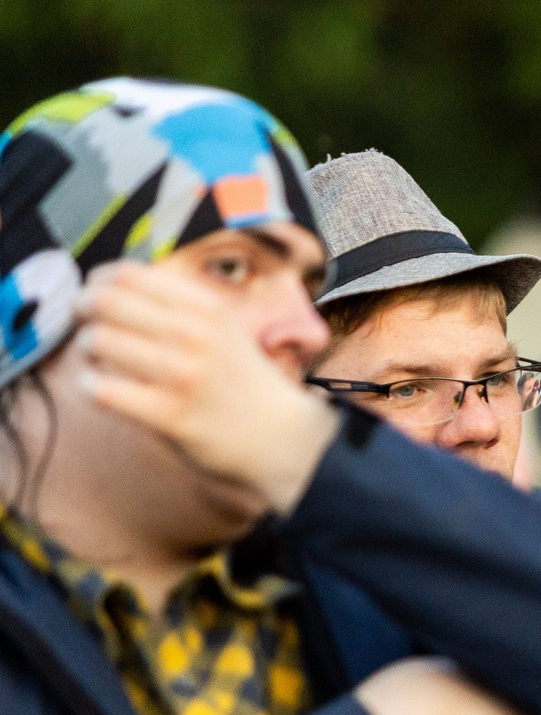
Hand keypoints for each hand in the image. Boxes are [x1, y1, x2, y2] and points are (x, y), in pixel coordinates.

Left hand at [71, 260, 337, 512]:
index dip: (96, 281)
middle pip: (105, 301)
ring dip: (86, 349)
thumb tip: (112, 290)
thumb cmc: (245, 384)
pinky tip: (101, 389)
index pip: (127, 274)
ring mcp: (183, 377)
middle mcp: (196, 336)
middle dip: (82, 310)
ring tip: (97, 360)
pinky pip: (104, 392)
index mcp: (207, 310)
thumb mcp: (226, 332)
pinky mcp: (171, 416)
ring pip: (98, 342)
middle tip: (85, 324)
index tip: (94, 295)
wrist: (284, 439)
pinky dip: (91, 387)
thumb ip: (179, 310)